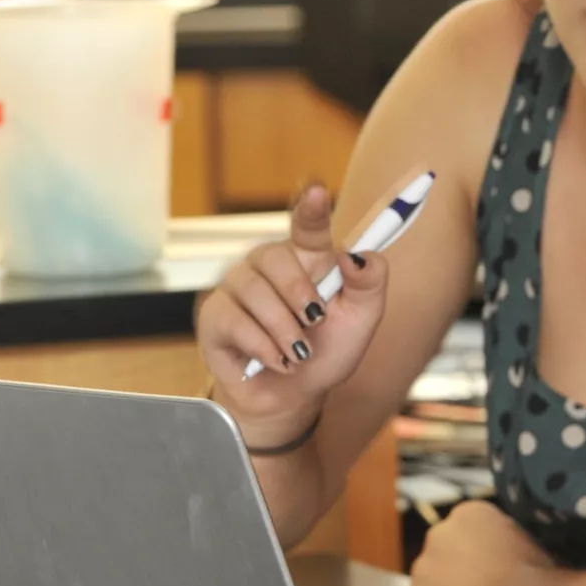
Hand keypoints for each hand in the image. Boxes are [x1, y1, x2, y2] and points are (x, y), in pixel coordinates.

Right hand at [197, 183, 389, 428]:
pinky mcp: (215, 315)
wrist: (296, 394)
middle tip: (315, 322)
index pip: (307, 224)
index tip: (317, 191)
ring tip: (299, 353)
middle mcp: (269, 264)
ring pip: (256, 293)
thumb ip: (370, 282)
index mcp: (308, 257)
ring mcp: (238, 287)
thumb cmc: (329, 349)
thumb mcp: (362, 318)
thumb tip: (357, 254)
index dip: (311, 207)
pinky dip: (264, 347)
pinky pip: (235, 321)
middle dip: (300, 296)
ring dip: (285, 331)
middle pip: (277, 258)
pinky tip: (277, 360)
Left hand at [402, 500, 553, 585]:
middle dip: (458, 571)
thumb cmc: (538, 576)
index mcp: (469, 513)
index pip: (467, 531)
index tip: (495, 569)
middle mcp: (439, 533)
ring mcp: (423, 568)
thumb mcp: (530, 539)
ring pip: (430, 583)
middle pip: (444, 554)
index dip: (481, 553)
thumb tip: (503, 548)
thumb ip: (504, 537)